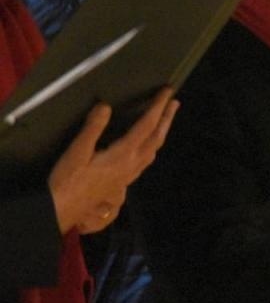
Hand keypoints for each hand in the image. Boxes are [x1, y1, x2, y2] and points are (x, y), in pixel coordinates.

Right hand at [49, 89, 178, 234]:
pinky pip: (145, 161)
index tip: (167, 92)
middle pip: (156, 138)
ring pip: (153, 150)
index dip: (158, 107)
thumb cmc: (68, 181)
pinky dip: (151, 147)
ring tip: (164, 121)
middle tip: (175, 103)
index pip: (147, 125)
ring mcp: (129, 175)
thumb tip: (106, 107)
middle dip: (166, 119)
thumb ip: (93, 128)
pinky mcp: (122, 183)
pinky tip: (146, 148)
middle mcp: (132, 164)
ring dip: (161, 133)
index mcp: (123, 154)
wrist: (62, 210)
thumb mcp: (77, 152)